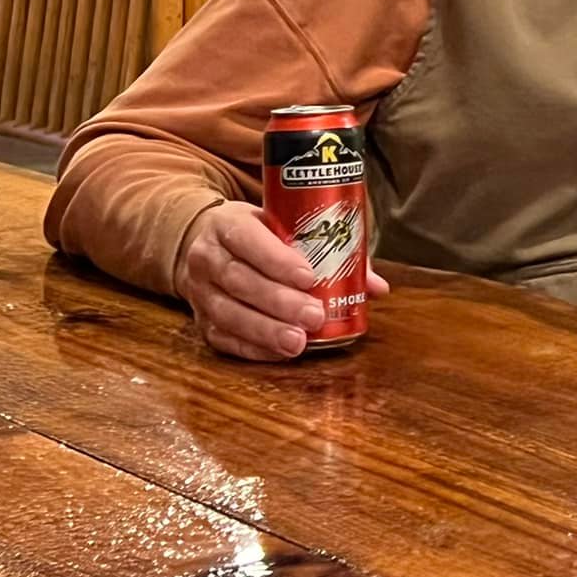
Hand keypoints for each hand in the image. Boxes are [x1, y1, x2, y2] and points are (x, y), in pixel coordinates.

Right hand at [174, 200, 389, 360]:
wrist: (203, 241)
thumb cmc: (257, 233)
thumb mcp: (282, 223)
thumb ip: (329, 249)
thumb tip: (377, 287)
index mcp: (228, 224)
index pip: (248, 239)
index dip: (277, 260)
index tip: (309, 277)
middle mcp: (207, 257)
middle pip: (241, 281)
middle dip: (280, 302)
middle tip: (314, 316)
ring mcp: (199, 291)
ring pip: (228, 313)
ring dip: (265, 330)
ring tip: (298, 342)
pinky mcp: (200, 320)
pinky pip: (222, 337)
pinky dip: (252, 347)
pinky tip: (278, 352)